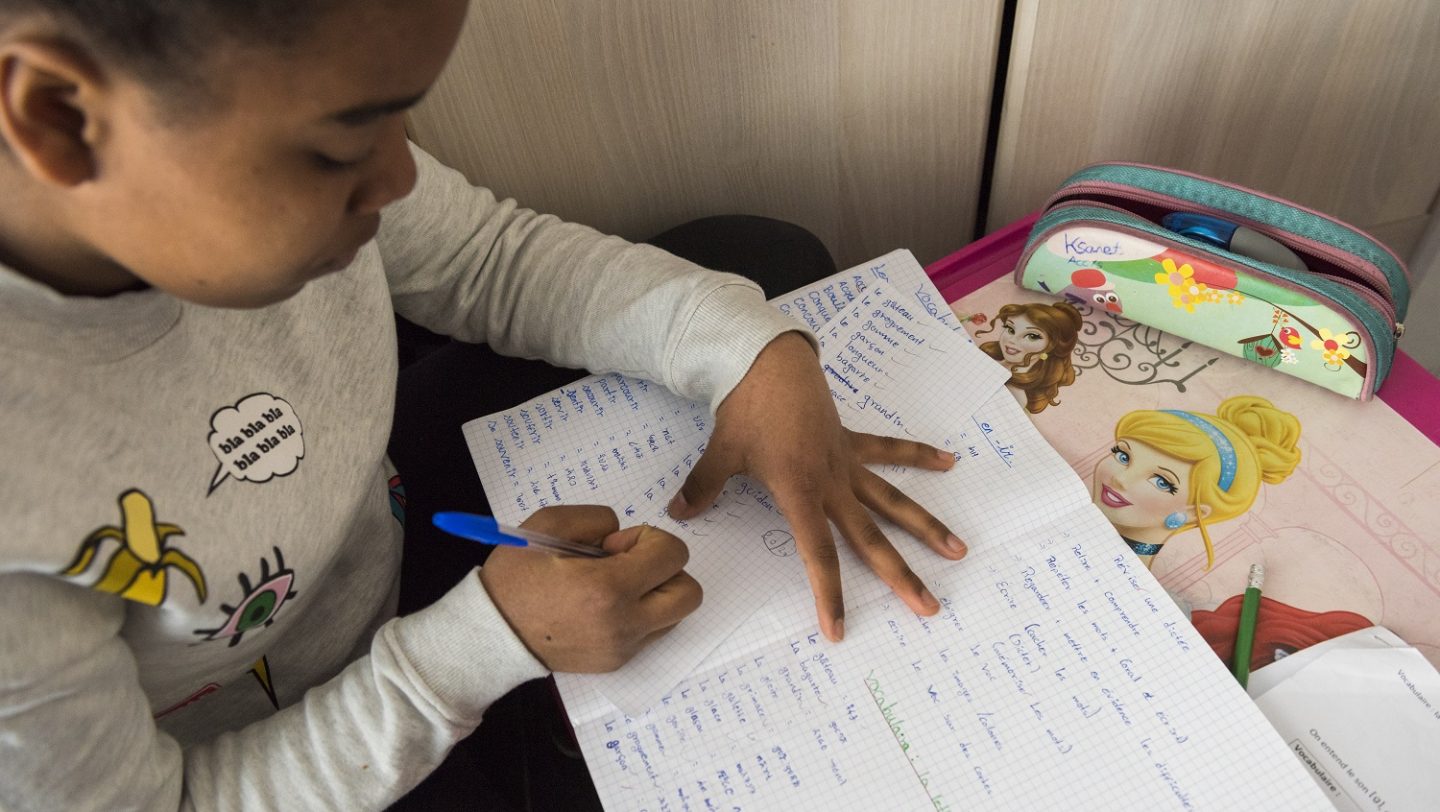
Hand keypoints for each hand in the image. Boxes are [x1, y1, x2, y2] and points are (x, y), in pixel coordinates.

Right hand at [479, 505, 702, 671]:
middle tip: (629, 565)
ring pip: (676, 615)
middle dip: (666, 569)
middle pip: (689, 592)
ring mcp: (622, 648)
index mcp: (606, 588)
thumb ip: (596, 518)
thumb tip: (624, 536)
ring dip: (657, 593)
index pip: (672, 555)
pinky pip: (652, 633)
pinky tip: (607, 606)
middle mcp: (623, 624)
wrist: (491, 636)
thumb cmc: (515, 579)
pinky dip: (642, 614)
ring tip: (617, 587)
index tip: (616, 545)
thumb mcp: (546, 525)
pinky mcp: (617, 662)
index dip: (649, 539)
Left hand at [668, 331, 964, 641]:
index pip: (818, 554)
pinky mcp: (851, 441)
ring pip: (894, 501)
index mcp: (799, 492)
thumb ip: (703, 486)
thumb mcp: (721, 452)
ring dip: (927, 526)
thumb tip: (678, 512)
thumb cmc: (745, 409)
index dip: (829, 594)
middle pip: (871, 538)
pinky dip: (918, 455)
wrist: (769, 361)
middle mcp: (831, 483)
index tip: (839, 630)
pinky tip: (949, 461)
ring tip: (959, 550)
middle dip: (900, 575)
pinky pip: (889, 452)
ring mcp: (846, 462)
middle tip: (929, 608)